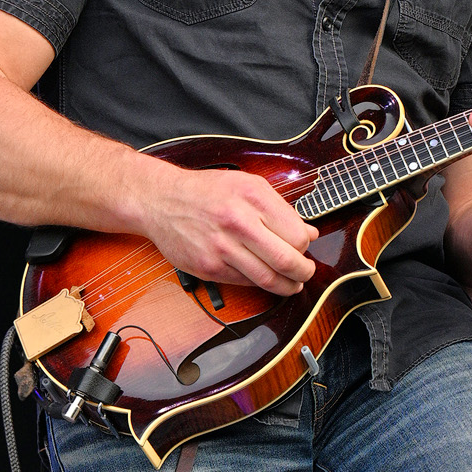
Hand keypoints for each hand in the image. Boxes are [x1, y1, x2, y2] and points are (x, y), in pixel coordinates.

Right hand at [140, 162, 317, 296]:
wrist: (160, 200)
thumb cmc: (207, 191)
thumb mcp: (248, 185)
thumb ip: (281, 209)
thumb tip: (310, 233)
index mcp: (252, 197)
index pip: (297, 234)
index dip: (306, 246)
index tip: (304, 247)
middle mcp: (238, 222)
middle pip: (286, 261)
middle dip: (303, 272)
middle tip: (305, 273)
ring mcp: (222, 247)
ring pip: (267, 279)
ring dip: (286, 286)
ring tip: (292, 284)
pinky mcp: (209, 267)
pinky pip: (245, 283)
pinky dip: (260, 284)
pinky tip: (264, 278)